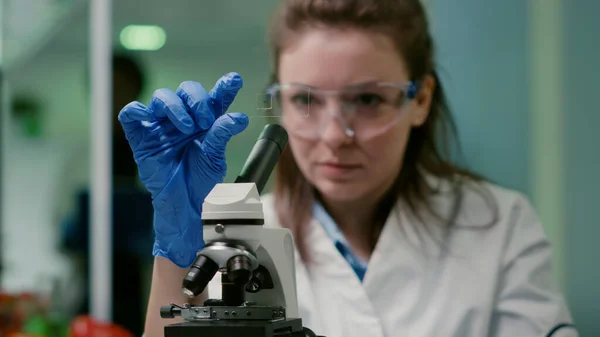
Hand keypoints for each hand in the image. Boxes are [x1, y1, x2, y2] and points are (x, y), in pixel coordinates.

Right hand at [118, 72, 248, 267]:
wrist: (186, 203)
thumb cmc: (201, 180)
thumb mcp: (215, 156)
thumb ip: (222, 134)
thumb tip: (237, 117)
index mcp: (205, 120)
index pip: (214, 97)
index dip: (224, 87)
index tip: (235, 80)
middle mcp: (183, 118)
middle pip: (186, 91)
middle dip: (197, 101)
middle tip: (206, 121)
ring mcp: (161, 125)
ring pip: (161, 97)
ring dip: (176, 107)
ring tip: (188, 127)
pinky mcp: (141, 136)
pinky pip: (131, 113)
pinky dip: (137, 110)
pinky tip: (149, 116)